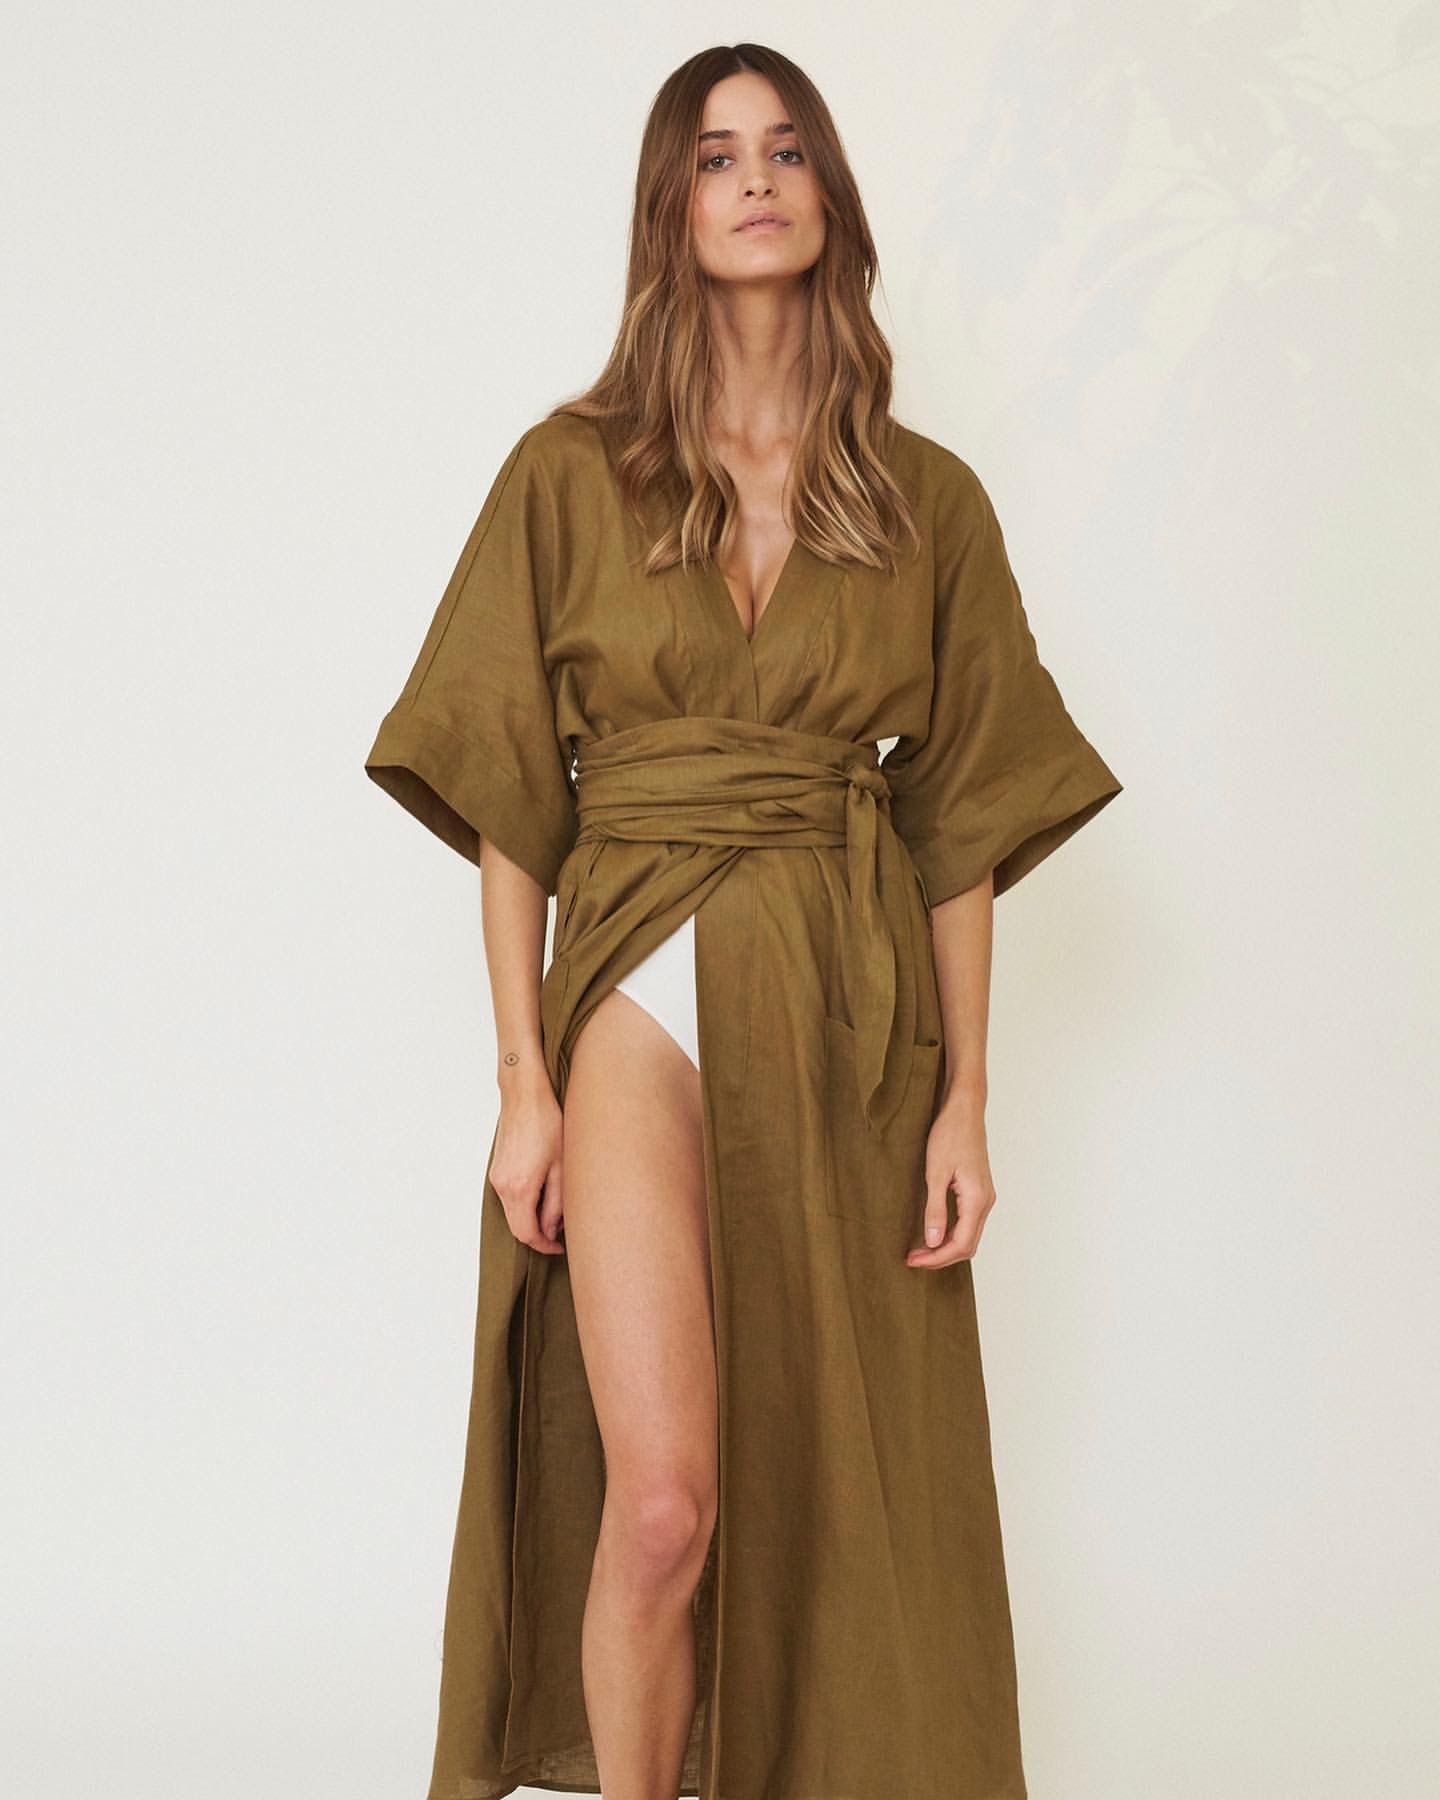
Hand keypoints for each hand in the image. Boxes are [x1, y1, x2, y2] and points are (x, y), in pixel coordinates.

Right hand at [489, 1072, 566, 1254]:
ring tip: (556, 1211)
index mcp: (519, 1188)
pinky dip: (524, 1204)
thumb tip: (553, 1227)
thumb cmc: (547, 1123)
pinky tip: (543, 1193)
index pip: (527, 1233)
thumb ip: (557, 1202)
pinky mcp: (497, 1169)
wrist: (524, 1095)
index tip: (561, 1247)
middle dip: (539, 1235)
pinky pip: (509, 1198)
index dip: (544, 1245)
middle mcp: (502, 1186)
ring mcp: (496, 1178)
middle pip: (517, 1227)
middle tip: (562, 1234)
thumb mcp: (561, 1166)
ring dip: (531, 1219)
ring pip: (512, 1213)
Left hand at [905, 1090, 995, 1268]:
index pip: (960, 1244)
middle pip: (967, 1245)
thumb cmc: (949, 1135)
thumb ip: (935, 1210)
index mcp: (977, 1200)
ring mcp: (984, 1196)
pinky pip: (968, 1222)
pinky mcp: (979, 1190)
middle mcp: (986, 1202)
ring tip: (920, 1249)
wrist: (964, 1110)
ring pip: (969, 1235)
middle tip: (913, 1259)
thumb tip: (933, 1241)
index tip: (912, 1260)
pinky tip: (933, 1232)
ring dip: (946, 1247)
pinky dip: (952, 1234)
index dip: (936, 1258)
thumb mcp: (935, 1173)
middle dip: (940, 1257)